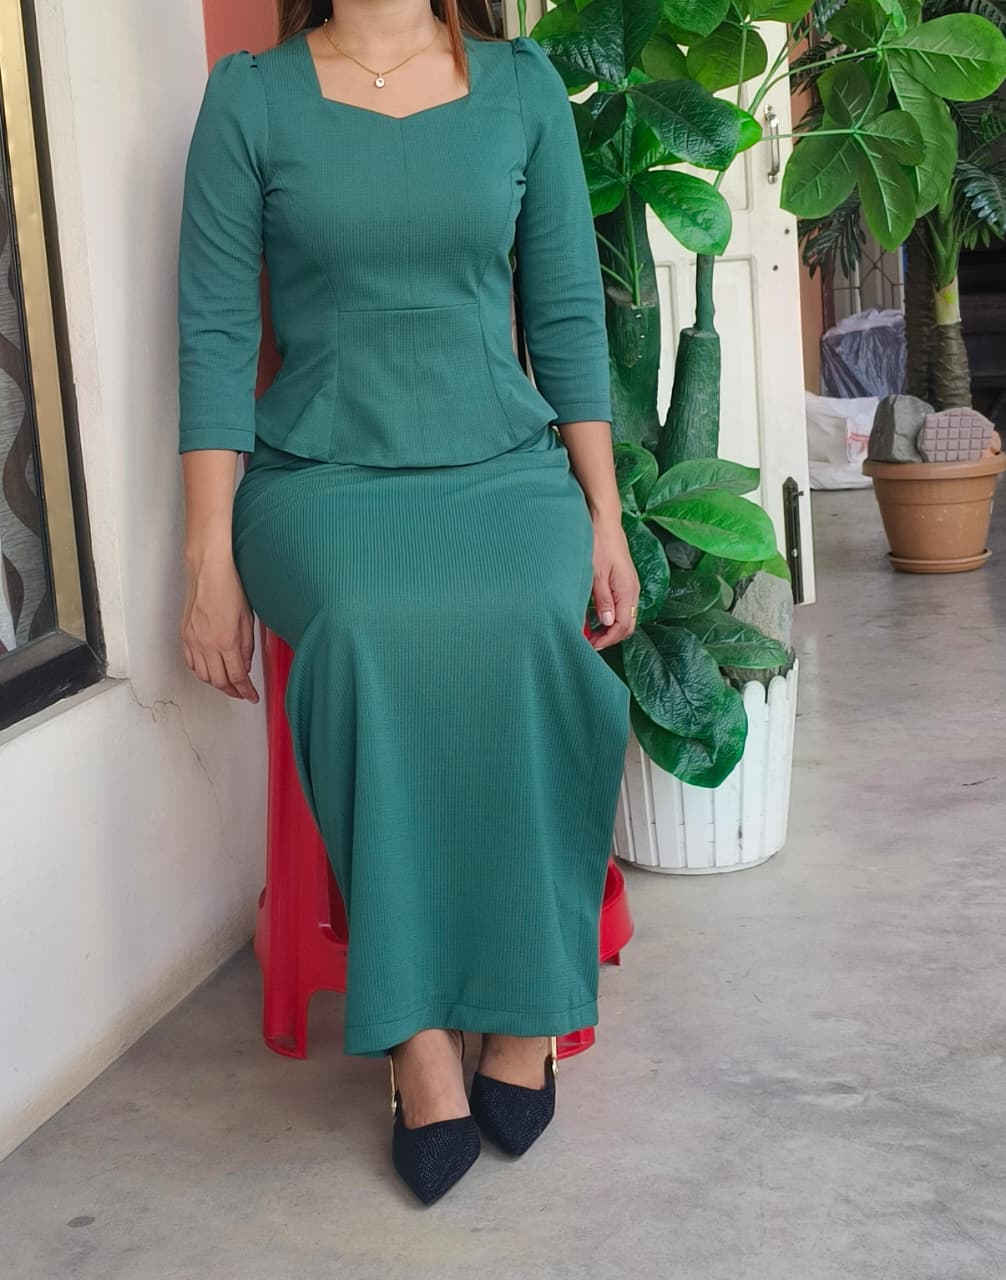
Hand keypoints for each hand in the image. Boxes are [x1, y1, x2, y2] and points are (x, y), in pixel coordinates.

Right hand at [180, 551, 259, 701]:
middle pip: (219, 681)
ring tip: (227, 683)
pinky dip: (200, 671)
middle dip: (232, 691)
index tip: (251, 696)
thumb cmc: (229, 587)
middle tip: (242, 692)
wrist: (208, 570)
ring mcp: (193, 640)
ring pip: (203, 675)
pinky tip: (208, 669)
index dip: (246, 691)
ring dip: (216, 683)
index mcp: (227, 641)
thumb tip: (245, 665)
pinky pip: (190, 662)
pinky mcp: (184, 634)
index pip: (237, 677)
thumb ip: (247, 646)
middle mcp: (207, 644)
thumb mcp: (248, 619)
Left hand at [587, 514, 638, 650]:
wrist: (604, 522)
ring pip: (624, 616)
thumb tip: (607, 623)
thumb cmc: (599, 544)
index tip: (591, 645)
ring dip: (609, 628)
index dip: (608, 639)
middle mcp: (632, 590)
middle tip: (590, 642)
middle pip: (626, 625)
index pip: (623, 626)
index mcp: (627, 590)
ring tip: (590, 632)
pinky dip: (610, 616)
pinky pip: (621, 606)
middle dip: (609, 637)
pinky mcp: (624, 582)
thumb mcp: (596, 573)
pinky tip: (595, 616)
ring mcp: (629, 586)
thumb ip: (603, 599)